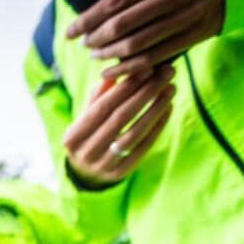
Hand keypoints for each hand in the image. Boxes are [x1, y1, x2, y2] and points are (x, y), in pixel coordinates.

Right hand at [64, 65, 174, 187]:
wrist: (85, 174)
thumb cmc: (87, 136)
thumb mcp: (85, 118)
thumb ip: (98, 97)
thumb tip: (116, 72)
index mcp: (73, 136)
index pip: (102, 107)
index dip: (125, 88)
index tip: (146, 69)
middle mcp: (86, 152)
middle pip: (120, 118)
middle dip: (145, 92)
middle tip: (166, 73)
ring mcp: (104, 165)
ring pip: (134, 133)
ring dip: (155, 108)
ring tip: (170, 89)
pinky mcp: (121, 173)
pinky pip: (143, 147)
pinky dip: (157, 126)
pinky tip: (167, 108)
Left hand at [66, 0, 225, 78]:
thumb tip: (101, 5)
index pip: (115, 1)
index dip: (89, 18)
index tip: (71, 31)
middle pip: (123, 23)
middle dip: (96, 38)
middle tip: (84, 45)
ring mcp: (187, 16)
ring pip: (138, 43)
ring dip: (110, 54)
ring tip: (96, 56)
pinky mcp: (195, 35)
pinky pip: (156, 57)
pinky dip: (131, 67)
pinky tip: (114, 71)